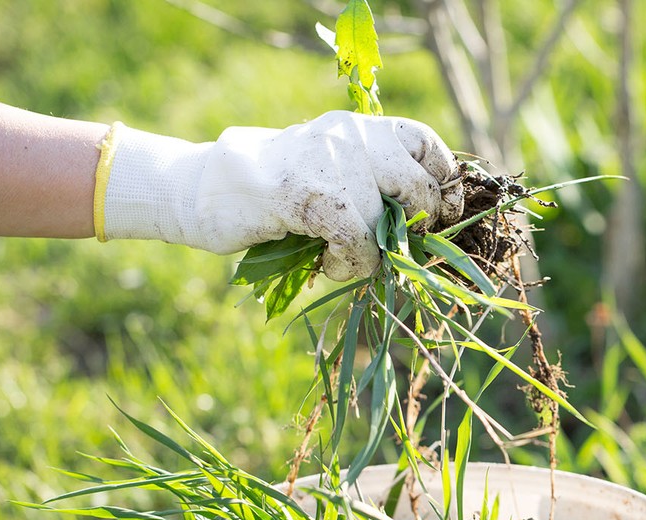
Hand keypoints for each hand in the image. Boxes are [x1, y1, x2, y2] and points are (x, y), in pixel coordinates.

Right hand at [98, 111, 465, 280]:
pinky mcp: (307, 196)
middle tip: (396, 247)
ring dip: (371, 255)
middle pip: (418, 185)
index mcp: (357, 127)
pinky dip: (350, 264)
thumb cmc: (270, 191)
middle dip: (418, 226)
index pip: (425, 141)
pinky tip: (329, 265)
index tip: (443, 210)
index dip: (443, 179)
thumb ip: (370, 181)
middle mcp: (349, 136)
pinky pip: (356, 240)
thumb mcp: (329, 171)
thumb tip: (426, 219)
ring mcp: (329, 164)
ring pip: (386, 222)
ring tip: (341, 260)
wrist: (202, 188)